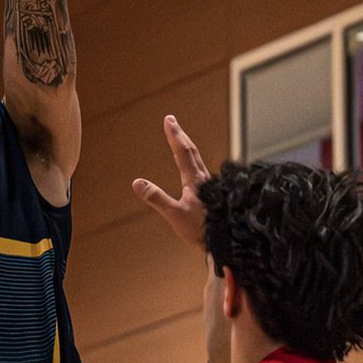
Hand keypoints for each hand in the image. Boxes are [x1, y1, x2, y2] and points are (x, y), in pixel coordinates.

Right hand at [133, 115, 211, 246]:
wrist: (226, 242)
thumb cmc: (201, 230)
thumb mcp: (174, 215)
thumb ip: (156, 198)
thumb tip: (137, 182)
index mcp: (195, 181)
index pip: (182, 152)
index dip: (175, 135)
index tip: (168, 119)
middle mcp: (204, 179)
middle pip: (191, 151)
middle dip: (180, 135)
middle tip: (171, 121)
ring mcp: (210, 186)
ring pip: (198, 160)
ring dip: (187, 147)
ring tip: (180, 140)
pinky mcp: (213, 194)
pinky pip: (201, 170)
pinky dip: (193, 161)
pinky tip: (194, 168)